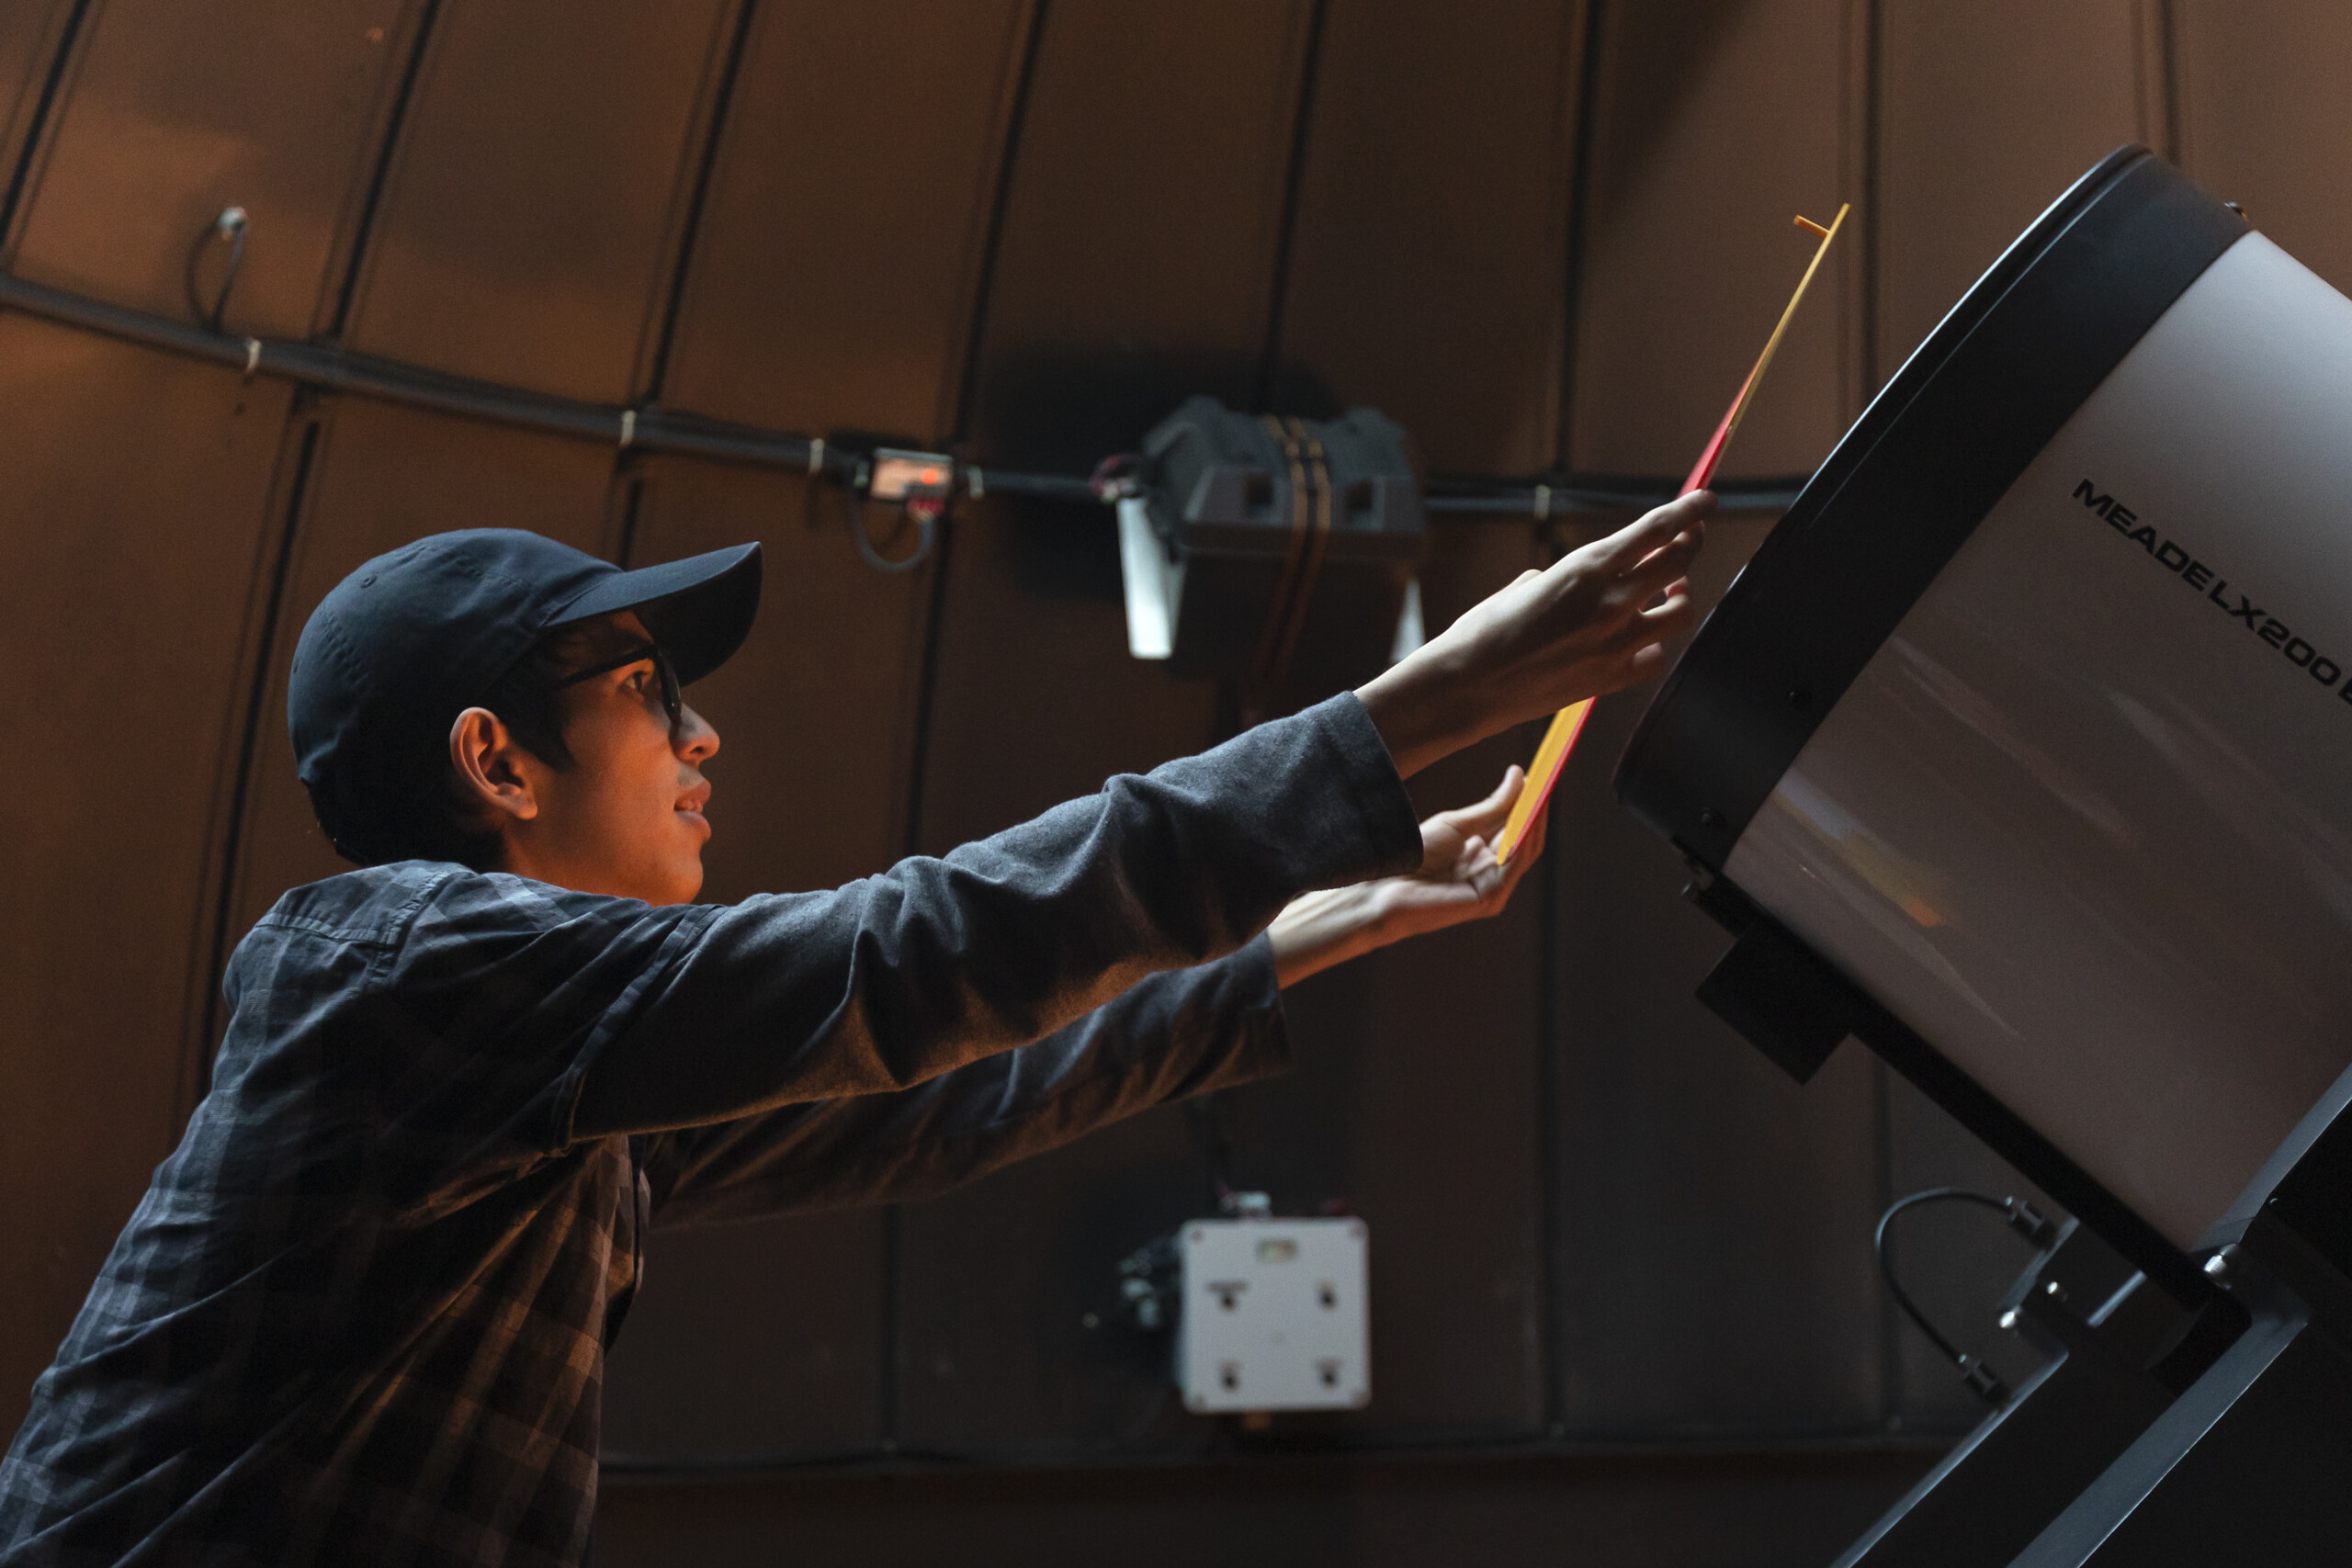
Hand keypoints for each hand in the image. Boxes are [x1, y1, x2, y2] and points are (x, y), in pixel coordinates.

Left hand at [1267, 765, 1548, 987]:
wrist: (1384, 885)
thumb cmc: (1413, 856)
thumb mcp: (1458, 823)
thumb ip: (1493, 806)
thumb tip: (1521, 775)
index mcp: (1483, 856)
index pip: (1518, 829)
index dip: (1532, 803)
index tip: (1544, 774)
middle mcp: (1492, 873)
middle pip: (1526, 839)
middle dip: (1539, 808)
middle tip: (1549, 777)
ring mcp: (1493, 889)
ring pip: (1525, 851)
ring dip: (1536, 820)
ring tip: (1543, 790)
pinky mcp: (1489, 899)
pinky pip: (1513, 865)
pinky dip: (1522, 840)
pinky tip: (1526, 816)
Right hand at [1354, 490, 1709, 777]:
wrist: (1467, 687)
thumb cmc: (1483, 632)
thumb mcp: (1523, 586)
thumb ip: (1564, 577)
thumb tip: (1578, 581)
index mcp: (1584, 569)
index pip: (1656, 529)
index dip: (1688, 511)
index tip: (1706, 501)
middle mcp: (1609, 603)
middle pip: (1678, 562)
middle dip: (1691, 543)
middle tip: (1691, 537)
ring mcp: (1615, 644)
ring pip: (1681, 611)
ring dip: (1681, 594)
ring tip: (1670, 591)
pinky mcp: (1611, 679)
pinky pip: (1656, 657)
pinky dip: (1655, 644)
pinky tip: (1642, 639)